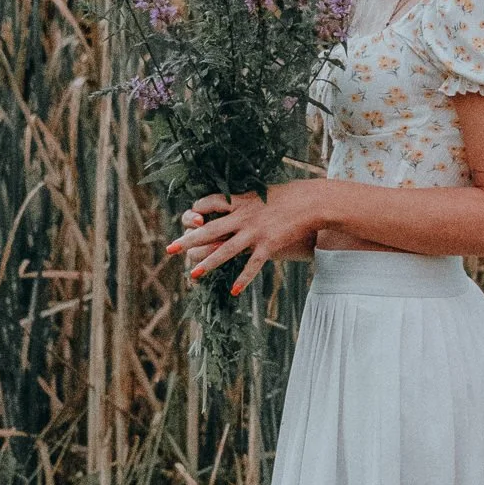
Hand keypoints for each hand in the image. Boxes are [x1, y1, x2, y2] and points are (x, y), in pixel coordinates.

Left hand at [165, 182, 315, 295]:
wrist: (312, 202)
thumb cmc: (292, 195)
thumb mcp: (265, 193)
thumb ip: (249, 200)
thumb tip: (240, 203)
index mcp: (240, 200)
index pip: (209, 203)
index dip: (197, 210)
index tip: (191, 218)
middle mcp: (243, 216)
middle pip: (209, 229)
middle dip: (188, 239)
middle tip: (170, 248)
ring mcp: (254, 232)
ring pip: (225, 251)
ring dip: (207, 264)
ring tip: (193, 275)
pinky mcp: (268, 245)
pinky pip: (251, 265)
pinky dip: (242, 279)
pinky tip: (233, 291)